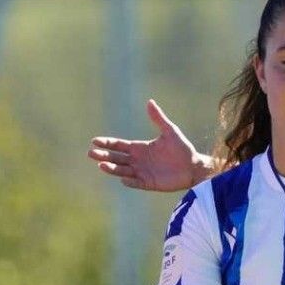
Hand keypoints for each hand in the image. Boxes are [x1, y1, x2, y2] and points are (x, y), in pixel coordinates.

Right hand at [88, 100, 208, 191]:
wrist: (193, 166)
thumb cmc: (182, 148)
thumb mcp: (169, 131)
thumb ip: (158, 118)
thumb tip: (149, 102)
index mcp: (140, 148)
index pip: (119, 145)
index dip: (107, 143)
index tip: (95, 141)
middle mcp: (138, 160)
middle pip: (116, 158)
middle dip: (103, 156)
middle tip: (91, 153)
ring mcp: (142, 172)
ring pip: (122, 171)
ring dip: (112, 168)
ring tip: (101, 165)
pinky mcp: (149, 183)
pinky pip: (136, 183)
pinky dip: (130, 182)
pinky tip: (123, 179)